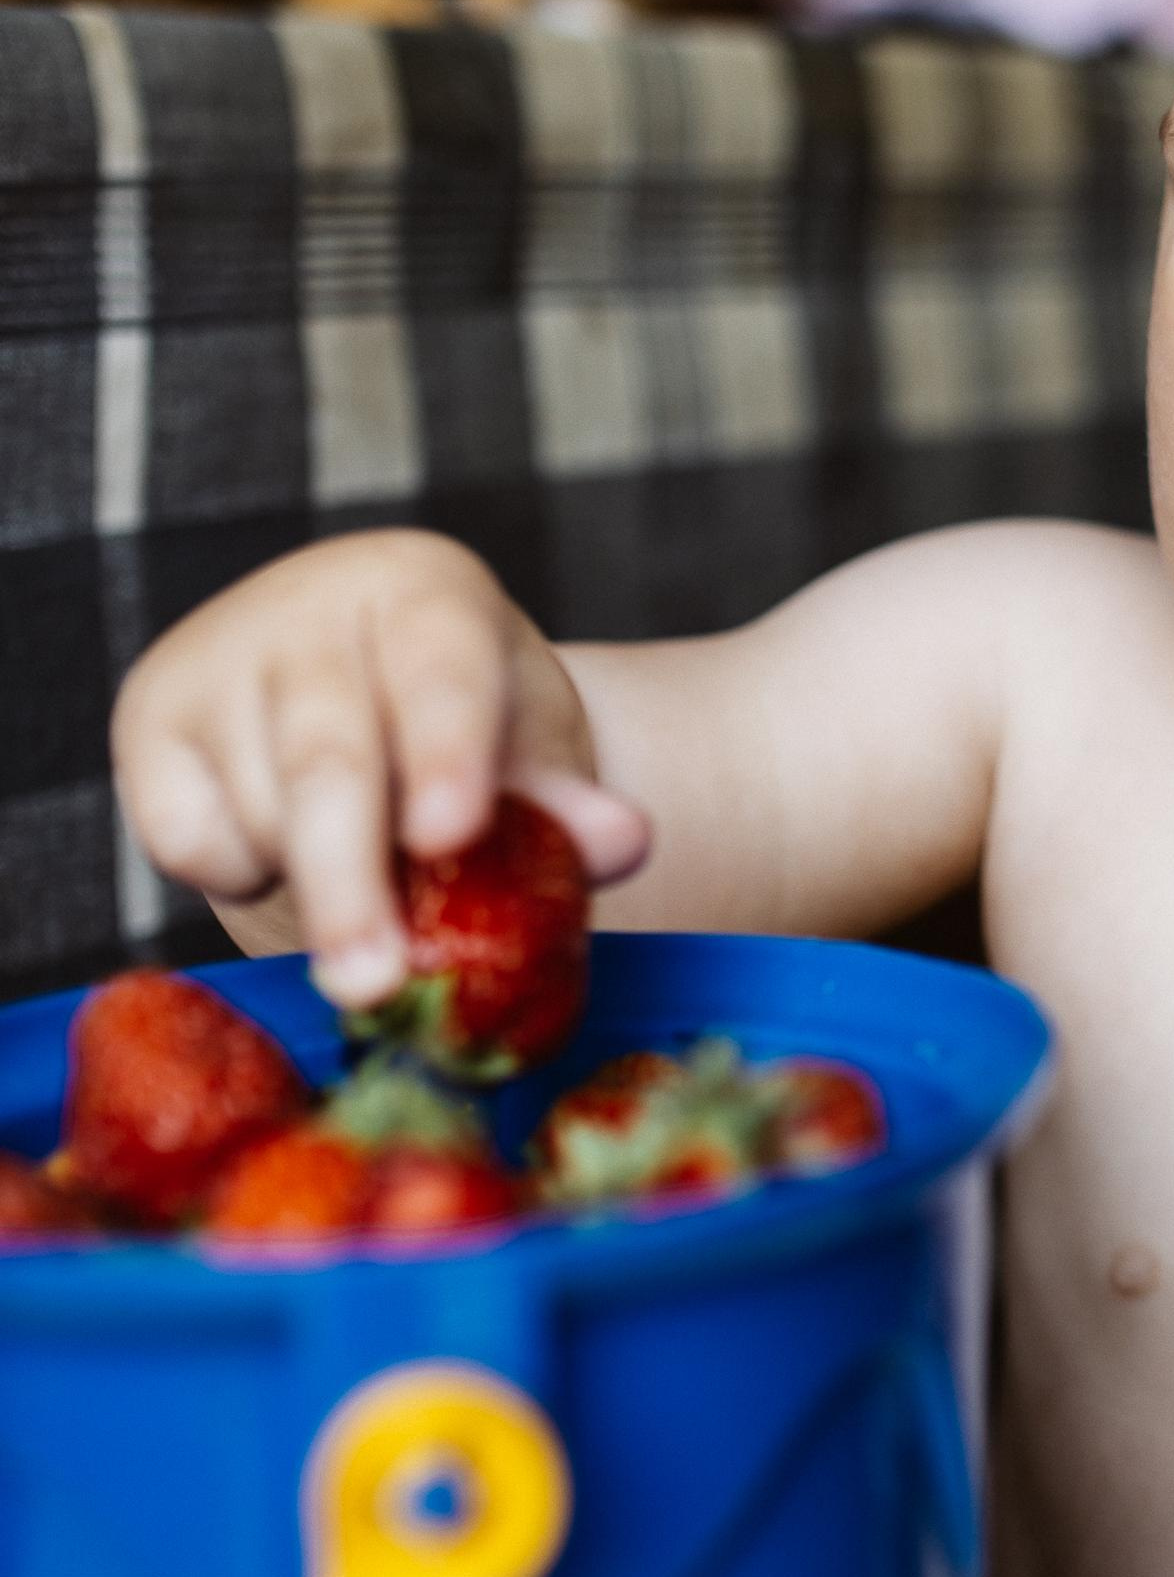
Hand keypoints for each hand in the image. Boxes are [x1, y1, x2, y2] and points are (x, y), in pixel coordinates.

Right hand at [112, 529, 648, 1004]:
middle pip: (329, 761)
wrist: (363, 693)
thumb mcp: (528, 754)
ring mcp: (216, 652)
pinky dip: (244, 875)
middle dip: (353, 886)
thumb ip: (567, 803)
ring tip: (365, 871)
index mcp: (425, 590)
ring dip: (315, 886)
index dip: (447, 754)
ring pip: (258, 814)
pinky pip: (188, 838)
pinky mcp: (147, 715)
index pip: (440, 671)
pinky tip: (285, 842)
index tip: (451, 835)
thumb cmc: (465, 731)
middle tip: (375, 985)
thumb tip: (623, 841)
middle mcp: (309, 602)